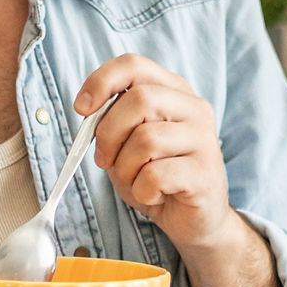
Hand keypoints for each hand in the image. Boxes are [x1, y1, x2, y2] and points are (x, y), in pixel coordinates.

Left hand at [77, 54, 280, 286]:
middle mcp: (194, 108)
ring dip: (124, 167)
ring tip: (133, 181)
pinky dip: (141, 190)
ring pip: (146, 139)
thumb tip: (88, 112)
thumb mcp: (126, 145)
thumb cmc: (156, 179)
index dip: (101, 81)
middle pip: (139, 99)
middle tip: (103, 159)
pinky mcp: (205, 173)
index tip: (81, 108)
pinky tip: (152, 195)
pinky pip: (156, 175)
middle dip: (108, 132)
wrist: (193, 221)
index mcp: (174, 92)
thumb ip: (112, 123)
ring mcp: (204, 139)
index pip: (135, 65)